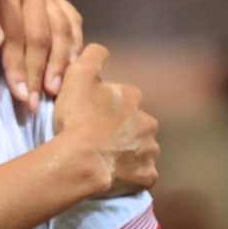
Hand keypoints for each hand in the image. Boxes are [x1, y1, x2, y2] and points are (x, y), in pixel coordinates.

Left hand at [0, 0, 82, 111]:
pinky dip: (74, 46)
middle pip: (43, 35)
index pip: (16, 32)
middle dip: (39, 72)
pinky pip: (73, 21)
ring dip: (61, 64)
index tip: (20, 95)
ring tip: (55, 93)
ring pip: (64, 29)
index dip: (18, 66)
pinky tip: (72, 69)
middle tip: (34, 104)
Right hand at [52, 45, 158, 195]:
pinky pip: (142, 174)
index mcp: (133, 97)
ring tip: (103, 157)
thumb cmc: (77, 118)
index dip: (106, 105)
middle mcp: (148, 122)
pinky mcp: (147, 177)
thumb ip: (93, 56)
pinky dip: (131, 174)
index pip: (123, 97)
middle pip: (135, 123)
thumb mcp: (78, 74)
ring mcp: (149, 152)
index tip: (90, 114)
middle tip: (97, 137)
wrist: (80, 160)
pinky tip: (114, 174)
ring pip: (140, 149)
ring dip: (127, 151)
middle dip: (122, 129)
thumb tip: (101, 51)